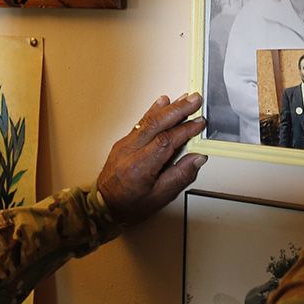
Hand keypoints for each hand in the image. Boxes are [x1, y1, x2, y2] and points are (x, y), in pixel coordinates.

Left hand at [97, 93, 207, 225]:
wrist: (104, 205)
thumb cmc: (130, 204)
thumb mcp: (160, 197)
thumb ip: (181, 176)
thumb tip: (198, 158)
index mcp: (140, 167)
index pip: (166, 141)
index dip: (185, 130)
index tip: (199, 123)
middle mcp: (130, 151)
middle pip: (157, 124)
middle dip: (178, 110)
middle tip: (194, 100)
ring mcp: (125, 144)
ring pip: (148, 120)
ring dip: (168, 108)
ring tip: (184, 98)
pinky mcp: (124, 141)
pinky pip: (141, 123)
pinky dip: (153, 111)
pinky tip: (163, 102)